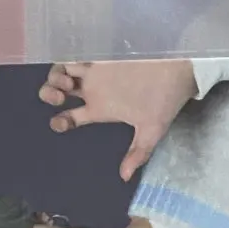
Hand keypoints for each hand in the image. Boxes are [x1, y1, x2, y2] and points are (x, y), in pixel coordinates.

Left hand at [38, 58, 195, 179]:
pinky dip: (65, 56)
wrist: (179, 68)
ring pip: (61, 71)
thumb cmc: (165, 98)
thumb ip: (138, 152)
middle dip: (49, 95)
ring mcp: (96, 70)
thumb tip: (124, 177)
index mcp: (101, 109)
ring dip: (54, 77)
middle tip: (60, 98)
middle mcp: (94, 90)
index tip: (61, 122)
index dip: (59, 121)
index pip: (71, 118)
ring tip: (66, 81)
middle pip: (59, 93)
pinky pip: (74, 51)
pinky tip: (71, 63)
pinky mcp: (102, 51)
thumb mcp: (152, 129)